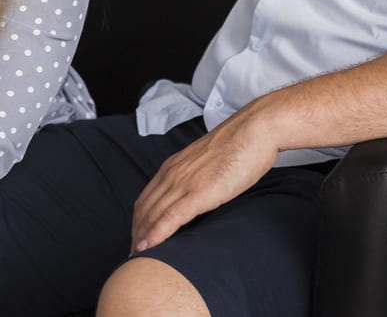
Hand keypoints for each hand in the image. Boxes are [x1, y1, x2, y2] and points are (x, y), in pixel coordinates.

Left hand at [130, 104, 281, 252]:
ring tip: (137, 257)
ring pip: (153, 214)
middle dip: (136, 233)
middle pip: (144, 209)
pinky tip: (149, 247)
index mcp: (173, 166)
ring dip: (142, 237)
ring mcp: (184, 183)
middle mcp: (172, 174)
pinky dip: (157, 234)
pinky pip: (171, 217)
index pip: (146, 198)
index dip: (139, 221)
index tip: (137, 238)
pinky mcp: (199, 192)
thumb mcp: (208, 162)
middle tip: (132, 253)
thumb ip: (196, 176)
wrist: (254, 130)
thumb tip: (197, 192)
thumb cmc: (238, 146)